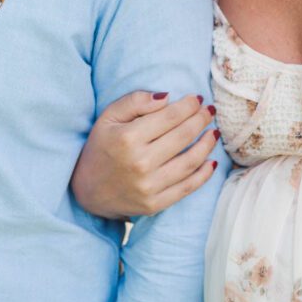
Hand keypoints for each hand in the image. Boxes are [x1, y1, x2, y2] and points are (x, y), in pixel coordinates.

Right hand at [72, 91, 219, 217]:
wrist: (88, 191)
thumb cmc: (100, 148)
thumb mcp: (109, 117)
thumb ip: (135, 101)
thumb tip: (167, 96)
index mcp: (128, 138)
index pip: (170, 116)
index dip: (189, 105)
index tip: (198, 98)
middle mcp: (140, 162)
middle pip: (183, 136)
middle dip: (201, 120)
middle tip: (210, 111)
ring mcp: (149, 186)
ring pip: (190, 161)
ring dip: (207, 145)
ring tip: (213, 133)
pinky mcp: (155, 204)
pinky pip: (187, 187)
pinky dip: (204, 174)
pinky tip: (211, 161)